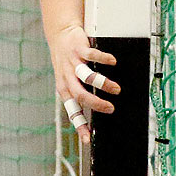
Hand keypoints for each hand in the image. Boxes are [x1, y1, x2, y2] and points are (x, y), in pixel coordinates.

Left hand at [48, 24, 118, 144]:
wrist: (60, 36)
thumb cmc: (67, 61)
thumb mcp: (69, 79)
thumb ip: (80, 91)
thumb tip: (97, 109)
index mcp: (64, 88)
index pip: (72, 110)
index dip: (79, 125)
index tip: (87, 139)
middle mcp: (67, 77)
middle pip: (80, 95)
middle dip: (95, 104)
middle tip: (110, 108)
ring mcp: (73, 63)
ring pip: (87, 77)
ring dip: (103, 84)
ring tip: (116, 89)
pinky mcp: (79, 49)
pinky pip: (92, 55)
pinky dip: (104, 59)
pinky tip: (113, 62)